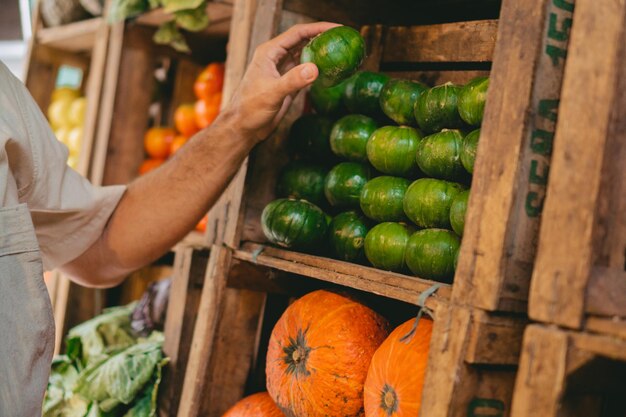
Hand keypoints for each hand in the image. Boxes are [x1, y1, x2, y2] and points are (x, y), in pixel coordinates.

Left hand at [221, 22, 339, 143]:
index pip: (297, 33)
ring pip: (305, 55)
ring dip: (321, 53)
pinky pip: (306, 71)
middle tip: (343, 38)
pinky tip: (330, 70)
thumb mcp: (272, 92)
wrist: (244, 127)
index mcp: (269, 52)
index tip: (337, 28)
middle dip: (322, 37)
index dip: (318, 28)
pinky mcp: (288, 84)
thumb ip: (293, 80)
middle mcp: (276, 58)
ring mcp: (282, 71)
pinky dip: (318, 69)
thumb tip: (315, 68)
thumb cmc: (250, 108)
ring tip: (341, 51)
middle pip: (303, 41)